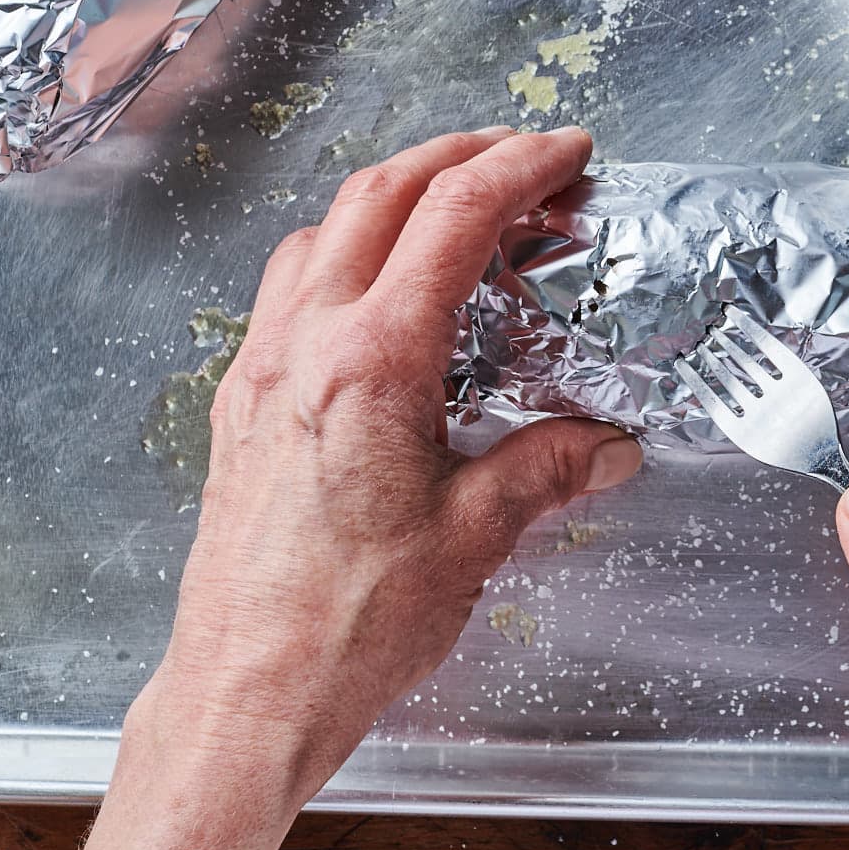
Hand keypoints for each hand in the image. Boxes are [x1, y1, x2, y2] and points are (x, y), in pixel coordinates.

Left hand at [0, 126, 639, 849]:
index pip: (453, 218)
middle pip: (379, 195)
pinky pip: (289, 290)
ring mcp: (261, 369)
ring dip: (396, 198)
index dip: (519, 169)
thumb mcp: (475, 539)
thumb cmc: (348, 628)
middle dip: (456, 157)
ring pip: (323, 232)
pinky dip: (345, 255)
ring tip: (458, 213)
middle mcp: (304, 344)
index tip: (566, 155)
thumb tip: (608, 443)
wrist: (244, 694)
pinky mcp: (240, 406)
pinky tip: (383, 296)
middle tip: (523, 161)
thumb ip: (546, 467)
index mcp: (372, 361)